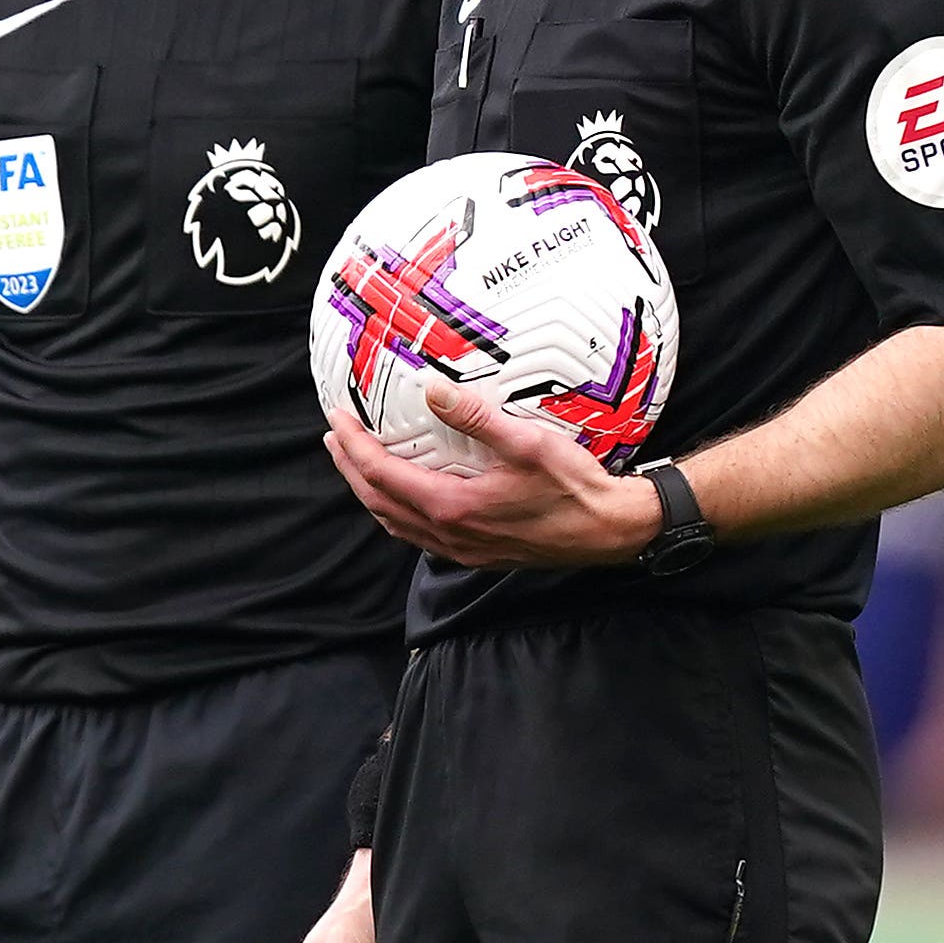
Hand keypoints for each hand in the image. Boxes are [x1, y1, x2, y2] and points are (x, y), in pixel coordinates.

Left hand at [328, 388, 662, 568]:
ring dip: (370, 492)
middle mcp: (448, 535)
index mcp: (451, 508)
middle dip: (350, 469)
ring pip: (395, 523)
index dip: (353, 447)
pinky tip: (407, 493)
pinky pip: (419, 533)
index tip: (336, 418)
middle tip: (334, 437)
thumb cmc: (574, 487)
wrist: (609, 531)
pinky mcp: (476, 553)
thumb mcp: (528, 443)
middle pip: (377, 502)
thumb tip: (431, 389)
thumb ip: (476, 418)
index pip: (381, 476)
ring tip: (358, 464)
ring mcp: (461, 549)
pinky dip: (398, 510)